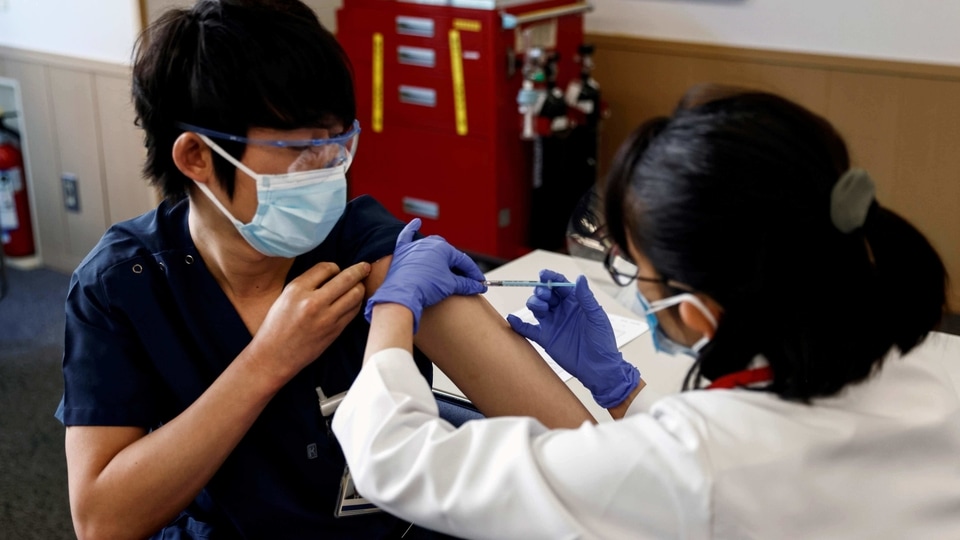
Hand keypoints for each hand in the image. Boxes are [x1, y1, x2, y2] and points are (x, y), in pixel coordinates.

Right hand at [252, 261, 369, 384]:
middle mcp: (313, 302)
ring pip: (356, 295)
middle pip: (347, 279)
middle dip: (359, 270)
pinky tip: (353, 301)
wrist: (275, 355)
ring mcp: (327, 318)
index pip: (326, 267)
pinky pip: (354, 310)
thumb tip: (333, 272)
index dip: (335, 267)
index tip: (336, 270)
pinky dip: (356, 303)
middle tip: (365, 267)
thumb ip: (308, 283)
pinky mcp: (335, 331)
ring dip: (360, 287)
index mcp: (297, 289)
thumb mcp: (286, 296)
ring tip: (358, 285)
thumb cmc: (278, 325)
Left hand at [366, 219, 486, 331]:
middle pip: (448, 254)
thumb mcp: (450, 285)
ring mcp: (414, 247)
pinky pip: (406, 237)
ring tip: (447, 267)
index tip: (479, 282)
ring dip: (439, 255)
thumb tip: (477, 286)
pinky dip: (411, 229)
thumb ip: (466, 284)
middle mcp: (429, 243)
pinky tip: (416, 222)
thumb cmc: (426, 287)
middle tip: (464, 279)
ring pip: (431, 247)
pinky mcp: (402, 253)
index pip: (463, 261)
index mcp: (443, 248)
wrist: (403, 296)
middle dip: (457, 266)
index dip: (473, 273)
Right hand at [507, 269, 639, 407]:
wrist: (598, 367)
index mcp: (575, 302)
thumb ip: (586, 298)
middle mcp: (562, 310)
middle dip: (541, 290)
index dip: (551, 277)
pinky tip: (512, 319)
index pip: (560, 285)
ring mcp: (553, 323)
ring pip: (537, 308)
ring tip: (539, 306)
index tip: (543, 274)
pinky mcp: (546, 338)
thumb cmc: (602, 341)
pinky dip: (519, 324)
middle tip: (543, 294)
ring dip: (534, 303)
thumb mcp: (596, 317)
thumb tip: (579, 278)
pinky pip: (529, 329)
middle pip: (546, 294)